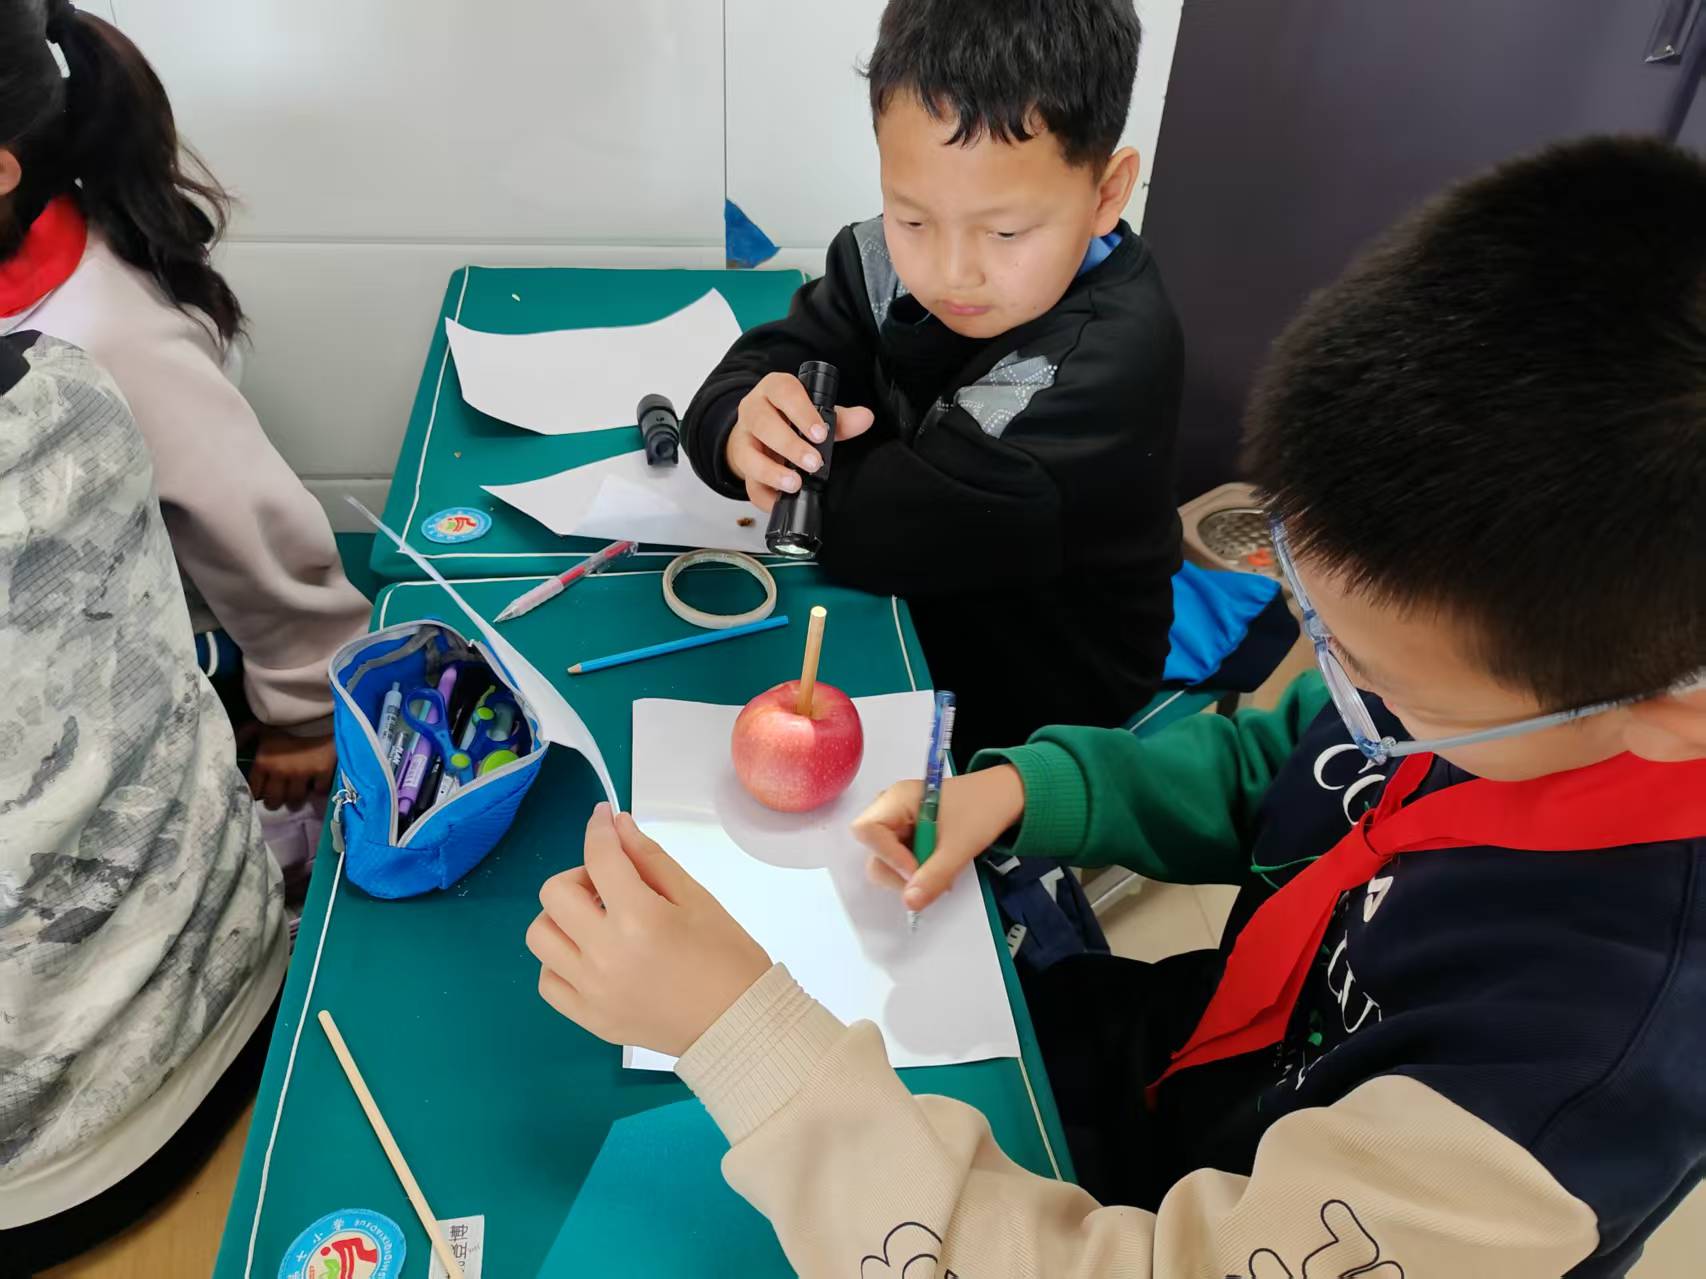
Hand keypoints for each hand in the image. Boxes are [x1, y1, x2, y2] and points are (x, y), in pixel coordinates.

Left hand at [245, 727, 336, 808]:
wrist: (315, 710)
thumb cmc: (285, 719)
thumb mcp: (260, 725)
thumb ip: (245, 736)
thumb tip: (236, 748)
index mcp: (263, 762)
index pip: (255, 790)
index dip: (258, 792)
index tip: (262, 792)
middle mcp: (280, 772)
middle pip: (274, 801)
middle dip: (275, 801)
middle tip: (278, 798)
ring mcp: (303, 773)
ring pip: (295, 799)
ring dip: (294, 799)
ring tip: (296, 795)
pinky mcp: (323, 771)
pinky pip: (320, 790)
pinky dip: (318, 789)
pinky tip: (317, 784)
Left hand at [527, 803, 771, 1056]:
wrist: (738, 1025)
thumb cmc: (727, 958)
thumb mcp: (696, 898)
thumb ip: (651, 859)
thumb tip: (618, 826)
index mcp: (639, 919)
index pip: (600, 857)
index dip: (599, 828)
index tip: (604, 819)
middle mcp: (604, 954)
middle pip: (554, 894)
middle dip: (580, 875)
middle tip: (609, 884)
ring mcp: (591, 990)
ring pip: (540, 936)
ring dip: (563, 917)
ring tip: (596, 921)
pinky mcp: (588, 1018)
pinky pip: (547, 980)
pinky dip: (560, 959)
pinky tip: (590, 955)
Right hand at [725, 371, 874, 511]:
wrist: (760, 432)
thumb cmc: (790, 418)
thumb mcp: (815, 414)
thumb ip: (840, 419)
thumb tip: (865, 418)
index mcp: (774, 390)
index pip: (784, 392)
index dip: (801, 412)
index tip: (820, 434)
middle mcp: (753, 410)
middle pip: (763, 423)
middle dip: (789, 445)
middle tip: (813, 462)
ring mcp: (743, 438)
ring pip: (747, 454)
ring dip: (771, 472)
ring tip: (794, 484)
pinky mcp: (741, 466)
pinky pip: (748, 483)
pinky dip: (764, 495)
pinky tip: (779, 501)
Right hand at [851, 765, 1026, 913]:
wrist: (1003, 798)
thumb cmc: (982, 810)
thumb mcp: (960, 846)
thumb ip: (934, 876)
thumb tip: (909, 903)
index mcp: (897, 798)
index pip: (868, 831)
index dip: (887, 856)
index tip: (915, 871)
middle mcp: (890, 807)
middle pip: (872, 848)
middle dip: (898, 870)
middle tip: (929, 879)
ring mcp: (897, 821)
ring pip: (884, 858)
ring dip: (908, 873)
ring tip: (939, 871)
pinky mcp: (905, 833)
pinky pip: (898, 858)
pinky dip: (915, 869)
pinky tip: (937, 866)